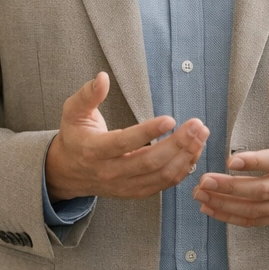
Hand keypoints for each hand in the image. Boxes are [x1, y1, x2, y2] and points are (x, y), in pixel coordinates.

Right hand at [45, 72, 208, 200]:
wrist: (68, 172)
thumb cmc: (75, 136)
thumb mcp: (73, 112)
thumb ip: (88, 94)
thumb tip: (103, 77)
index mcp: (94, 150)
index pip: (124, 143)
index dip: (148, 132)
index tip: (170, 119)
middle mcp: (110, 171)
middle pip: (148, 162)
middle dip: (177, 144)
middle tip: (197, 126)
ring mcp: (124, 185)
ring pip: (160, 175)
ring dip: (185, 156)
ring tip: (200, 136)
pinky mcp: (135, 191)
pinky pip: (163, 184)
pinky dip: (182, 169)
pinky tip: (193, 151)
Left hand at [192, 77, 268, 226]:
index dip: (254, 162)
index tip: (230, 160)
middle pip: (263, 190)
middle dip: (231, 187)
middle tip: (205, 180)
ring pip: (257, 209)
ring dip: (227, 205)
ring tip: (201, 195)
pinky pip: (257, 221)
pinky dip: (233, 218)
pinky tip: (213, 209)